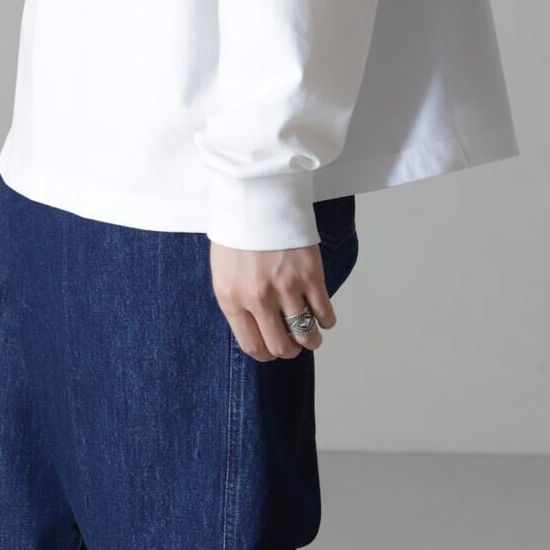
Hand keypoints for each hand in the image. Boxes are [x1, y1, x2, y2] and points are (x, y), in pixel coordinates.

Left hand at [209, 240, 337, 360]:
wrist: (257, 195)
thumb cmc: (238, 231)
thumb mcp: (224, 271)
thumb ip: (237, 301)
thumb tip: (255, 328)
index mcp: (231, 298)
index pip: (252, 346)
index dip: (267, 354)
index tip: (273, 349)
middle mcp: (258, 298)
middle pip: (281, 346)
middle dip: (289, 350)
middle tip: (294, 342)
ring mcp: (285, 288)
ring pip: (306, 335)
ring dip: (311, 339)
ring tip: (311, 333)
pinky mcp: (310, 275)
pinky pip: (324, 313)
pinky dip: (326, 320)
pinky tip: (321, 314)